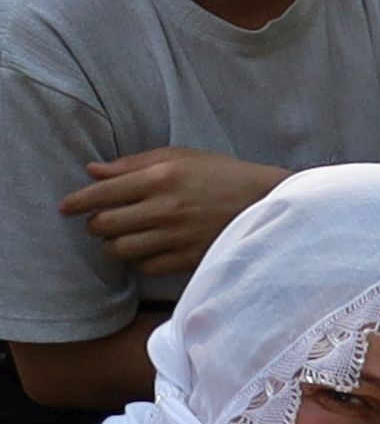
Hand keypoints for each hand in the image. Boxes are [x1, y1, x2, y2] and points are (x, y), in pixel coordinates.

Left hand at [64, 148, 279, 284]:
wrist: (269, 202)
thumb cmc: (222, 175)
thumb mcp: (180, 157)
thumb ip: (134, 164)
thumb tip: (93, 171)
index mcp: (160, 177)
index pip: (101, 193)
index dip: (77, 202)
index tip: (66, 208)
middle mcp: (165, 208)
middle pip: (104, 225)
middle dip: (95, 225)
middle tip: (102, 222)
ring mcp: (178, 236)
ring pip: (121, 250)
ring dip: (114, 245)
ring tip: (122, 237)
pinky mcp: (190, 258)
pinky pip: (147, 267)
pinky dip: (141, 260)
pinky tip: (148, 250)